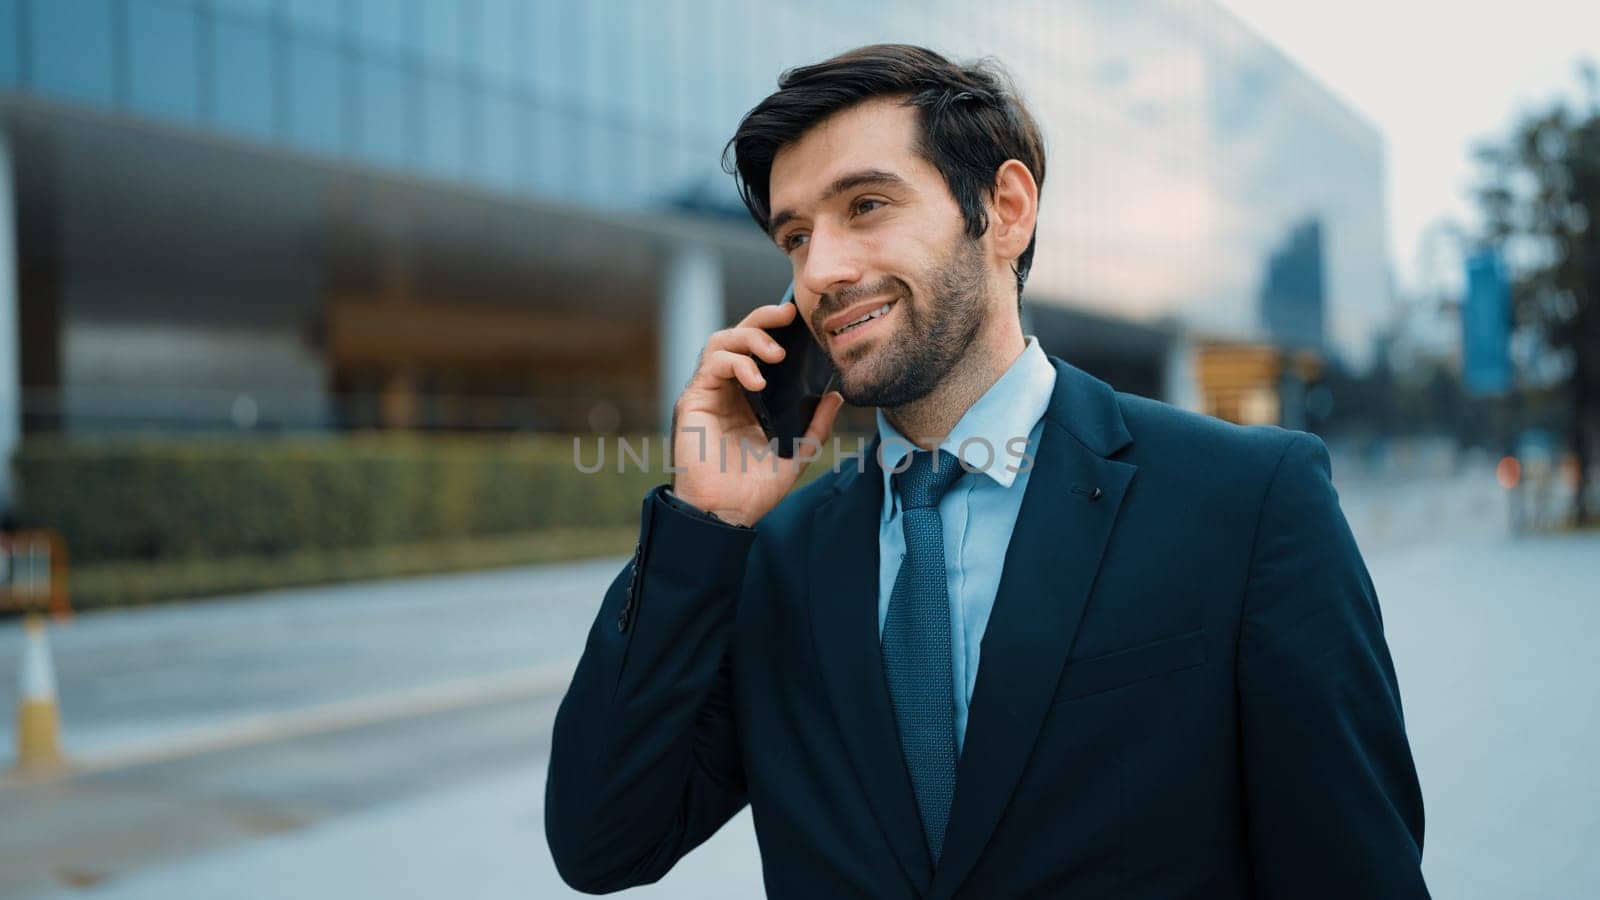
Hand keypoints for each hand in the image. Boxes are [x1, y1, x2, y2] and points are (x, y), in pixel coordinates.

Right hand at [669, 301, 845, 526]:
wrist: (726, 514)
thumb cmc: (755, 489)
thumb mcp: (797, 453)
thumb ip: (816, 425)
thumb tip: (836, 396)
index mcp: (749, 397)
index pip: (758, 349)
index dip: (774, 327)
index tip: (798, 317)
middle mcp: (726, 389)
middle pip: (738, 335)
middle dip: (762, 319)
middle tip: (788, 314)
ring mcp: (708, 392)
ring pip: (721, 342)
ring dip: (749, 338)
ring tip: (775, 354)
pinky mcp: (694, 400)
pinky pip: (710, 365)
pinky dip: (735, 363)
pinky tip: (756, 380)